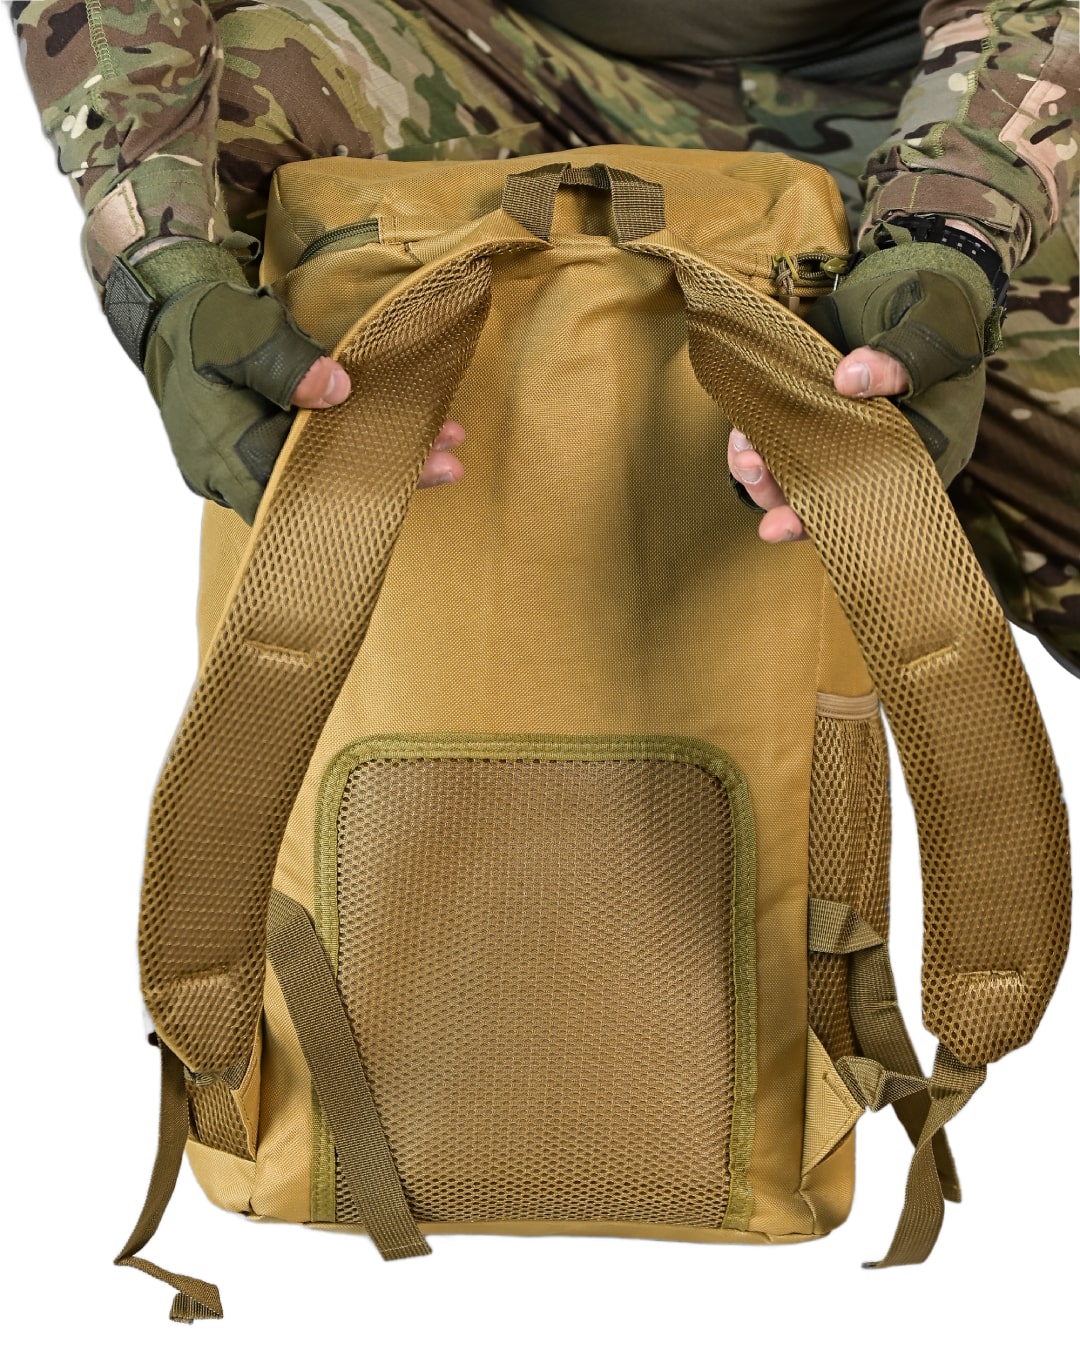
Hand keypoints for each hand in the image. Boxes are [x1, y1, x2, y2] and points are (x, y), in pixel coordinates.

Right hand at [125, 240, 465, 523]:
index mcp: (225, 455)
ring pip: (327, 478)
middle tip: (449, 465)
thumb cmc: (203, 325)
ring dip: (385, 465)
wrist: (172, 317)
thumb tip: (335, 392)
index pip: (295, 482)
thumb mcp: (236, 331)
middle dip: (387, 477)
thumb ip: (281, 363)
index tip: (407, 466)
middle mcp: (240, 477)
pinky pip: (322, 462)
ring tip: (447, 453)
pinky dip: (365, 450)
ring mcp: (256, 470)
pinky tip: (412, 441)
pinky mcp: (272, 454)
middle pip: (321, 490)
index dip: (354, 478)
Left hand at [727, 219, 995, 542]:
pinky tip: (742, 430)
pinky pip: (777, 436)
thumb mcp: (934, 330)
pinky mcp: (809, 407)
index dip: (831, 519)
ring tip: (745, 451)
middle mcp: (875, 452)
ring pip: (795, 473)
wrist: (918, 269)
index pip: (874, 500)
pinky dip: (756, 438)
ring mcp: (838, 432)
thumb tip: (849, 381)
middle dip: (785, 500)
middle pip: (826, 497)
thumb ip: (901, 359)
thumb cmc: (941, 307)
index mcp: (919, 451)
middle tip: (758, 484)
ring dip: (763, 472)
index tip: (786, 526)